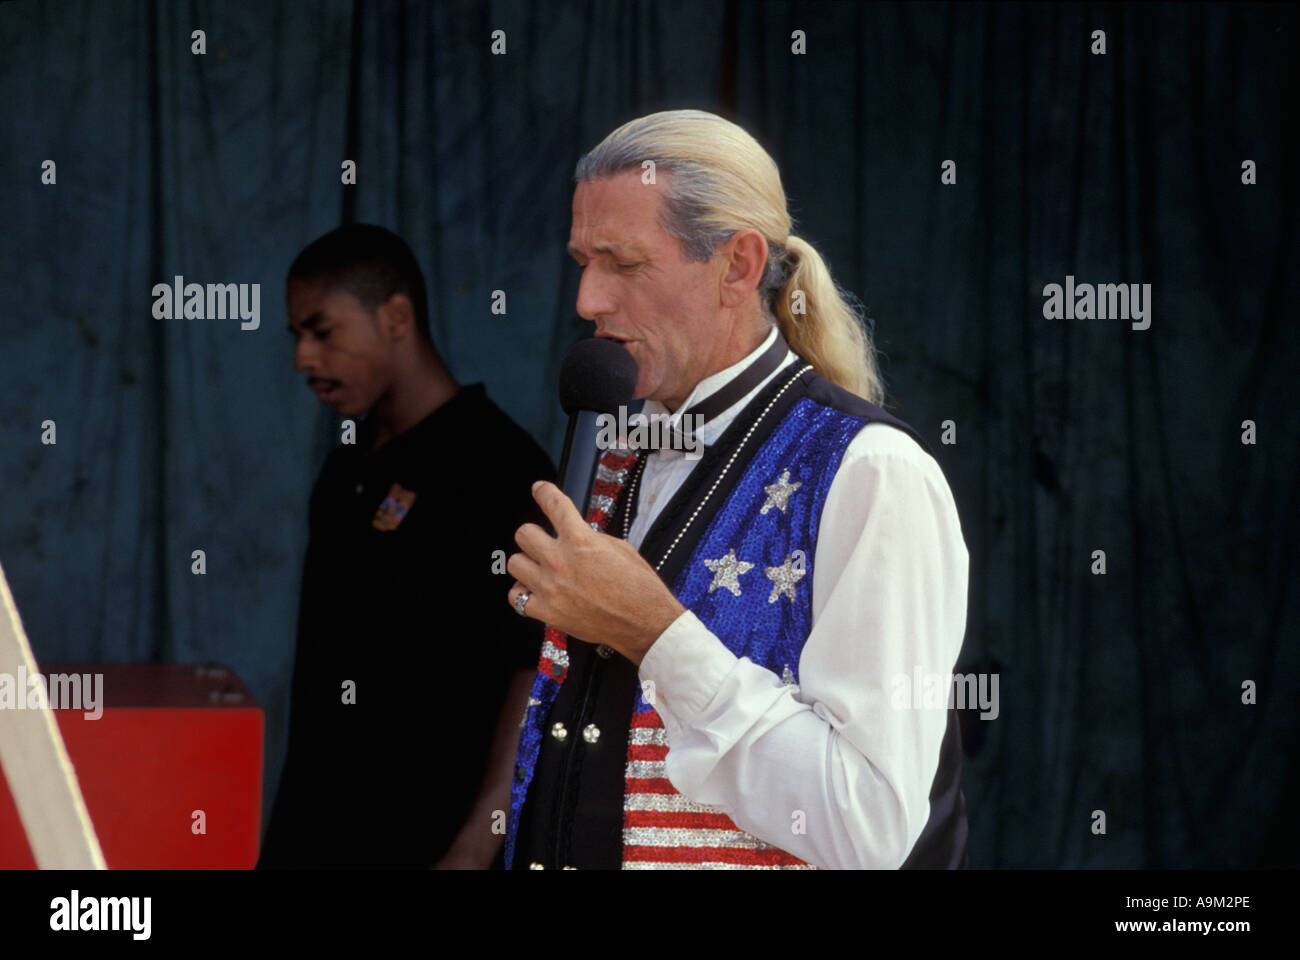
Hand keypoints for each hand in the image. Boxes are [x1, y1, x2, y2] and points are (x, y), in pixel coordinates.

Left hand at [507, 481, 684, 665]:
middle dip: (534, 536)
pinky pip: (517, 598)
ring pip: (515, 564)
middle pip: (523, 534)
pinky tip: (536, 592)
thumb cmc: (639, 586)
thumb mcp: (619, 548)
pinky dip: (524, 594)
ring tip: (540, 569)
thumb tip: (575, 533)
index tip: (540, 489)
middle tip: (544, 543)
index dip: (544, 492)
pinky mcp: (548, 612)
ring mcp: (550, 588)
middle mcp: (560, 561)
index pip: (553, 504)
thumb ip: (590, 537)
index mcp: (580, 539)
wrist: (645, 622)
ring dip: (527, 564)